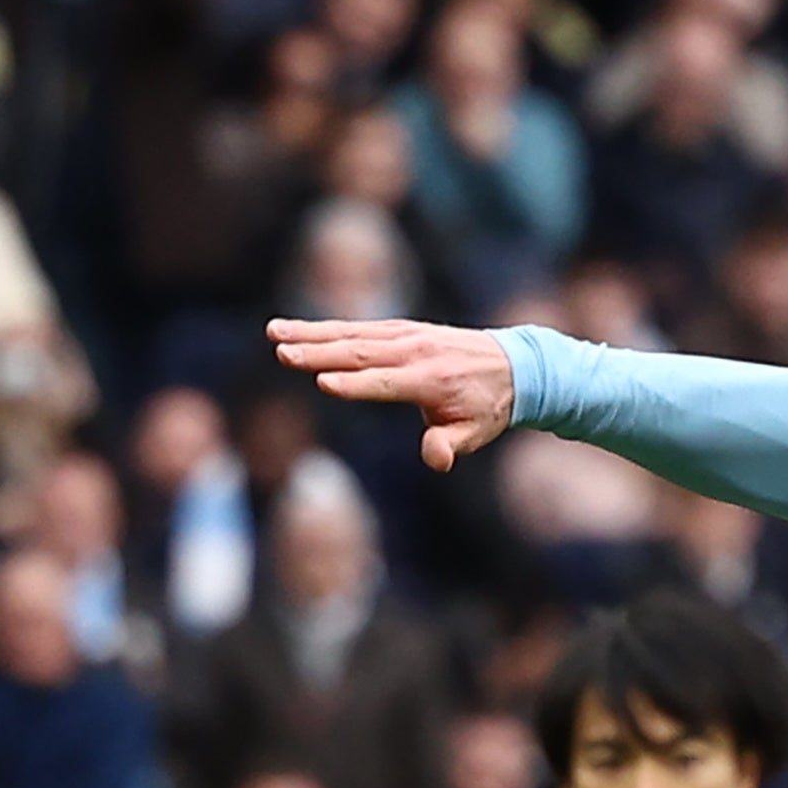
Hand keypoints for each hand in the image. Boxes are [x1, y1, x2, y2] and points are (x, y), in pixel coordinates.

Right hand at [268, 319, 520, 472]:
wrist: (512, 365)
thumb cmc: (487, 407)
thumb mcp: (476, 433)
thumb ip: (451, 444)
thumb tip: (436, 460)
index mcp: (430, 380)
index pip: (386, 383)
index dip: (355, 385)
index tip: (322, 382)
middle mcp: (414, 353)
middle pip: (360, 353)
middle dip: (320, 353)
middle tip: (283, 354)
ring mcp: (404, 336)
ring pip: (351, 335)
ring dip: (310, 334)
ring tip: (274, 333)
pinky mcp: (398, 328)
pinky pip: (357, 327)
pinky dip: (324, 328)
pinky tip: (293, 329)